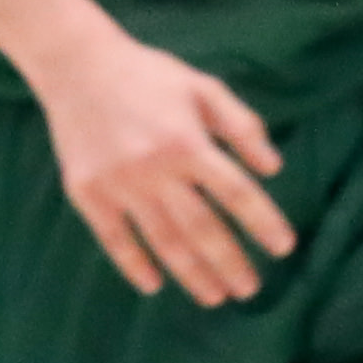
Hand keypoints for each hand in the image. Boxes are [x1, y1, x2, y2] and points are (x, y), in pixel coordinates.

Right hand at [31, 28, 292, 302]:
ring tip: (214, 296)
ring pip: (162, 240)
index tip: (284, 248)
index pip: (235, 193)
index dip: (263, 222)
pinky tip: (154, 285)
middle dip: (230, 262)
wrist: (77, 65)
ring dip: (191, 274)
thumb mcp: (203, 88)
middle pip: (201, 227)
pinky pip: (114, 239)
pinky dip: (133, 265)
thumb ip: (242, 126)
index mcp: (188, 142)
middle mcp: (154, 168)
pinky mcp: (87, 192)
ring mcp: (118, 184)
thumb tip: (274, 169)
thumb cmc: (149, 76)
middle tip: (250, 290)